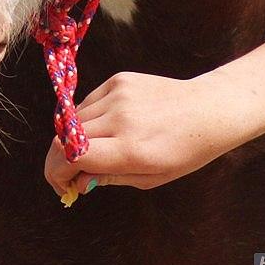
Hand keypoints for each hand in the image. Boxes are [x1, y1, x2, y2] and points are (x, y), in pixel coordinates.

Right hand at [44, 70, 242, 197]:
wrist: (207, 110)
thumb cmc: (184, 151)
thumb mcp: (151, 178)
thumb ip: (110, 178)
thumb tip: (77, 181)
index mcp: (130, 149)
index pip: (72, 157)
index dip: (57, 172)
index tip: (61, 184)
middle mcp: (120, 118)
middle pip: (66, 137)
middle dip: (59, 159)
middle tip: (68, 173)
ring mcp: (118, 94)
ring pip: (74, 118)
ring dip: (73, 138)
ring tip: (91, 149)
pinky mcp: (119, 79)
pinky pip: (89, 101)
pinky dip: (88, 117)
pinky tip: (105, 127)